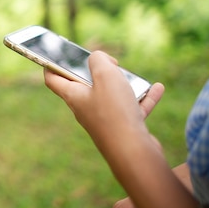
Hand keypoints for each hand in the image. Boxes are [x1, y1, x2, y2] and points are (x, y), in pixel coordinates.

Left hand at [44, 51, 164, 153]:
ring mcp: (104, 119)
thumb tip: (97, 58)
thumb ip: (98, 60)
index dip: (51, 64)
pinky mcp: (121, 128)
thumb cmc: (115, 113)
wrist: (133, 153)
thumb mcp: (105, 75)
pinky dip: (142, 97)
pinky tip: (156, 88)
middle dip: (97, 72)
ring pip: (112, 96)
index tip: (59, 54)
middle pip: (85, 85)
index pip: (53, 79)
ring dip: (125, 84)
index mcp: (73, 96)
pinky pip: (131, 108)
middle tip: (111, 65)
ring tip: (136, 78)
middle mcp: (85, 108)